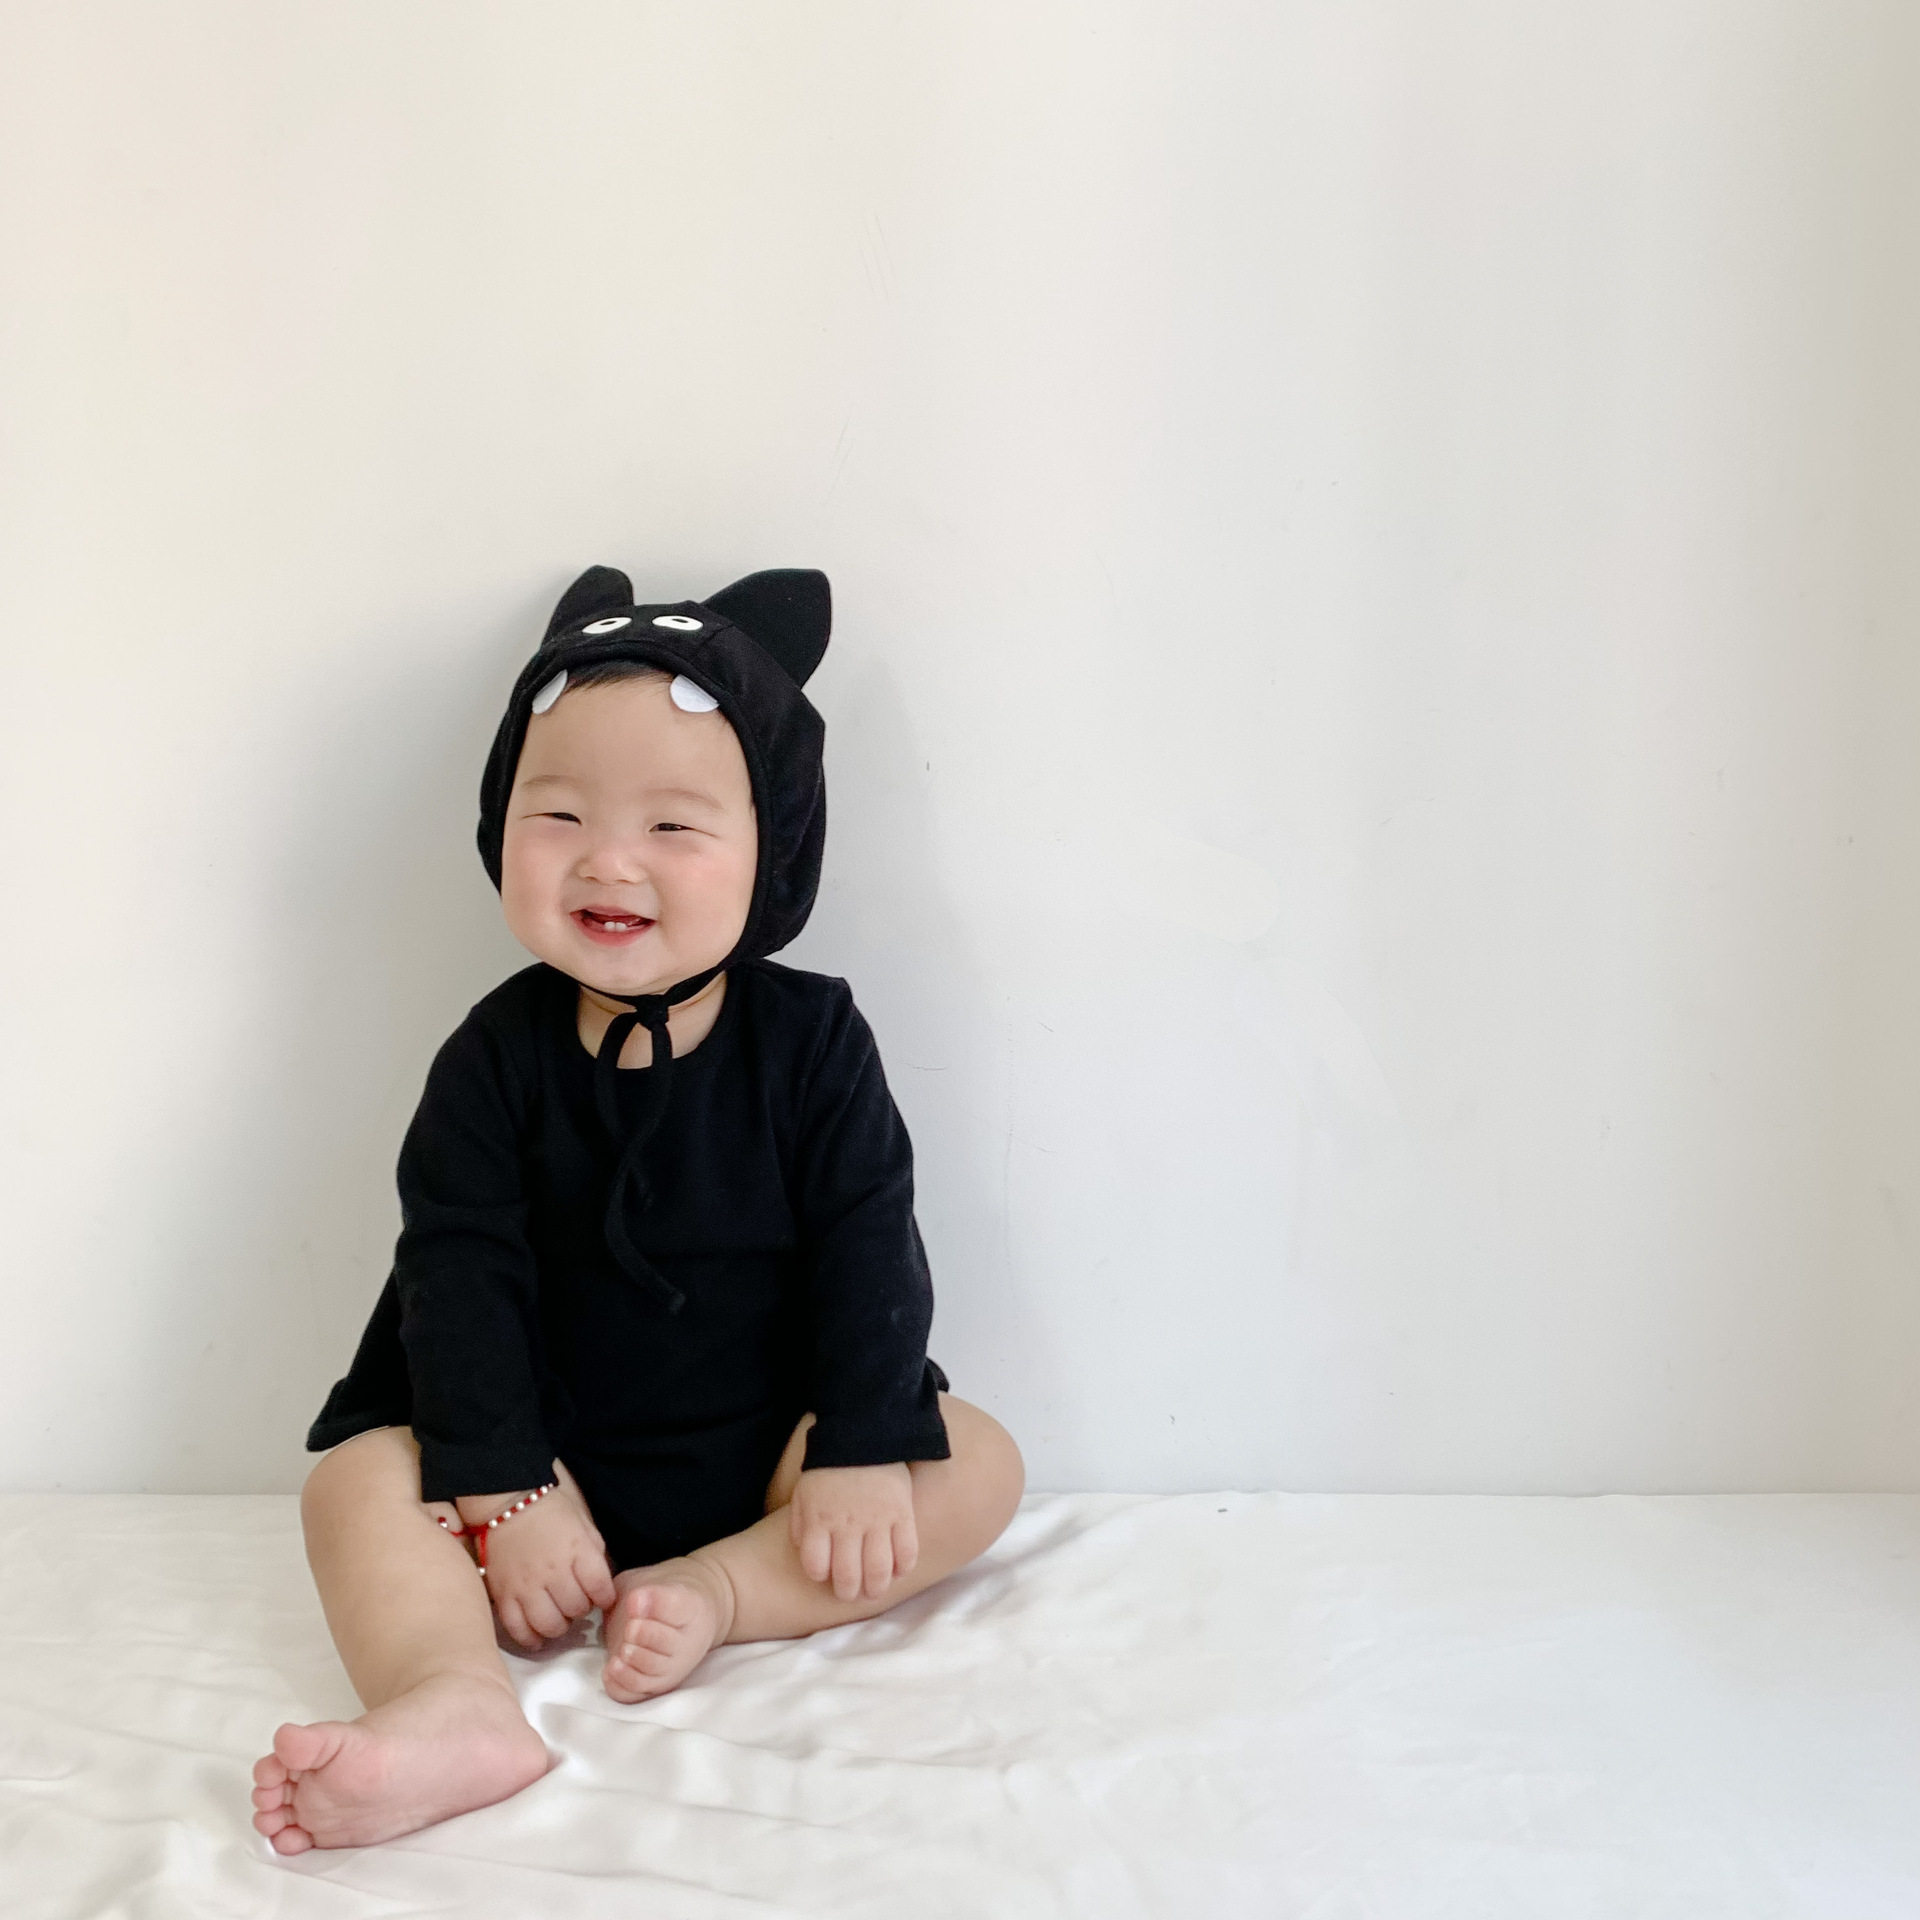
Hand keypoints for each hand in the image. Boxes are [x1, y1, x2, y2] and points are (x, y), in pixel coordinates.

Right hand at [459, 1468, 616, 1650]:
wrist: (507, 1500)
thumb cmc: (551, 1509)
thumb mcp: (584, 1524)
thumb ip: (594, 1554)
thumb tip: (603, 1585)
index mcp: (578, 1550)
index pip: (601, 1589)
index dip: (606, 1597)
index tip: (602, 1596)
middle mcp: (554, 1571)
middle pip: (576, 1609)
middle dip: (581, 1609)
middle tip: (577, 1601)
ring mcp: (526, 1585)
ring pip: (549, 1625)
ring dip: (559, 1626)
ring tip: (559, 1617)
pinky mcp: (503, 1594)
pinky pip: (518, 1629)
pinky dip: (530, 1639)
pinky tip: (538, 1637)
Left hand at [788, 1462, 917, 1601]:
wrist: (864, 1432)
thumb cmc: (829, 1467)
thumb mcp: (803, 1492)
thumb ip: (801, 1524)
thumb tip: (804, 1551)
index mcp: (820, 1519)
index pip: (816, 1566)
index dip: (819, 1574)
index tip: (824, 1573)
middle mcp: (848, 1524)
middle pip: (847, 1575)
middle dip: (847, 1592)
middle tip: (851, 1593)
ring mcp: (878, 1520)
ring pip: (878, 1570)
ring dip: (876, 1587)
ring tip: (874, 1590)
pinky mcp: (903, 1513)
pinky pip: (907, 1550)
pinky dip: (903, 1567)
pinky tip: (898, 1570)